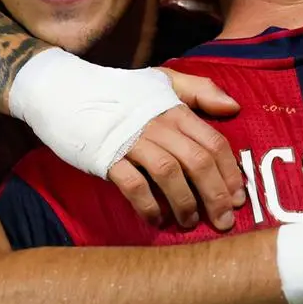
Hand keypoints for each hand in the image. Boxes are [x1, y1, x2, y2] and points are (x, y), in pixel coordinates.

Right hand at [106, 72, 245, 230]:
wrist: (64, 92)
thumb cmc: (119, 92)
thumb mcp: (162, 81)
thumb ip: (200, 90)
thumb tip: (234, 107)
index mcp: (174, 109)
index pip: (213, 142)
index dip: (229, 173)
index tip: (238, 198)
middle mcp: (157, 124)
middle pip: (197, 162)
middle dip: (215, 195)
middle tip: (223, 221)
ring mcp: (131, 141)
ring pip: (169, 174)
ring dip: (184, 203)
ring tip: (190, 222)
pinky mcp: (106, 157)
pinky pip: (133, 185)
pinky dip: (148, 205)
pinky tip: (156, 220)